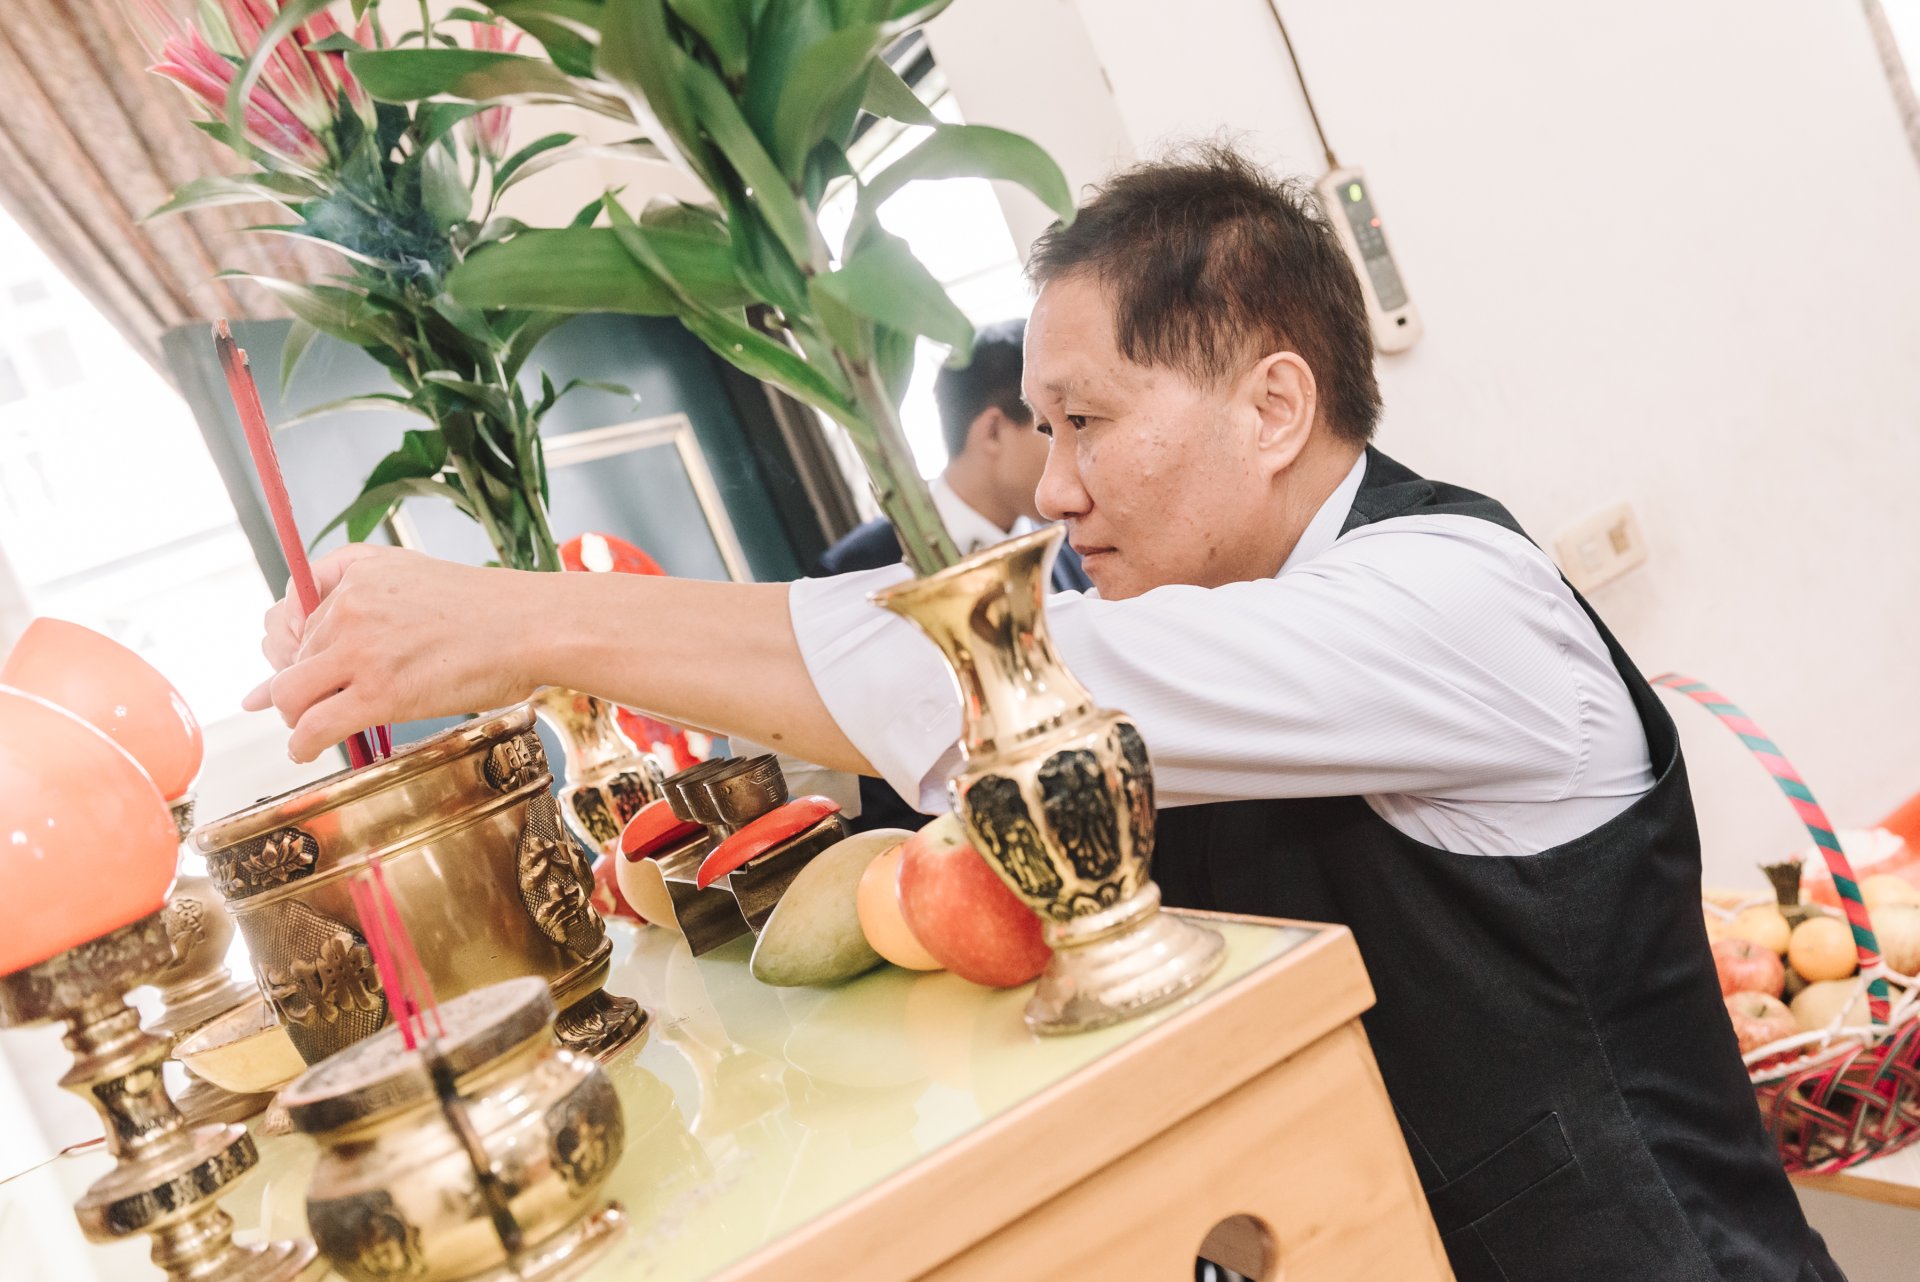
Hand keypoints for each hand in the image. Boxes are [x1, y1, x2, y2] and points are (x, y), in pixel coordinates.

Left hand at [243, 544, 540, 761]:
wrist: (534, 626)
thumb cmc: (489, 610)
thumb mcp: (414, 574)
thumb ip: (363, 595)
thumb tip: (306, 626)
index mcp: (359, 570)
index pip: (288, 608)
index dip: (287, 642)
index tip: (297, 662)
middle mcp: (351, 604)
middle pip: (289, 656)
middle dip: (300, 682)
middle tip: (325, 701)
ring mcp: (362, 649)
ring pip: (290, 692)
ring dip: (297, 717)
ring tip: (314, 729)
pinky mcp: (379, 693)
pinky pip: (314, 726)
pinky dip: (301, 745)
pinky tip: (307, 751)